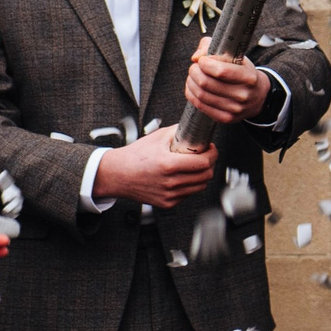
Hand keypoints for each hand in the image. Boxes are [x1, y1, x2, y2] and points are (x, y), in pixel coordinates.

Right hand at [96, 125, 216, 208]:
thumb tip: (195, 127)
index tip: (211, 149)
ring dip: (202, 175)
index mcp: (168, 165)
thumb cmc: (134, 156)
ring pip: (200, 186)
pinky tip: (183, 176)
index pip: (204, 162)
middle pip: (206, 175)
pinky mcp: (167, 203)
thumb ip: (178, 131)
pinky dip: (190, 184)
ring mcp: (169, 195)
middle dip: (210, 164)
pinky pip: (188, 194)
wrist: (116, 174)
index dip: (213, 154)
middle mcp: (170, 182)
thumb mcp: (156, 138)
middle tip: (206, 156)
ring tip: (195, 166)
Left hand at [184, 37, 272, 124]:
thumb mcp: (236, 56)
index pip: (221, 71)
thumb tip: (196, 57)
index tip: (202, 60)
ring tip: (193, 76)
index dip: (205, 64)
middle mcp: (243, 95)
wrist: (258, 96)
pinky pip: (200, 106)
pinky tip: (193, 88)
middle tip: (194, 67)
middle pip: (206, 83)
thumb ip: (213, 48)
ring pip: (201, 95)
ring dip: (191, 82)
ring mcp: (235, 109)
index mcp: (249, 77)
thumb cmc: (243, 72)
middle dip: (194, 72)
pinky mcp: (226, 118)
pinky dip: (191, 94)